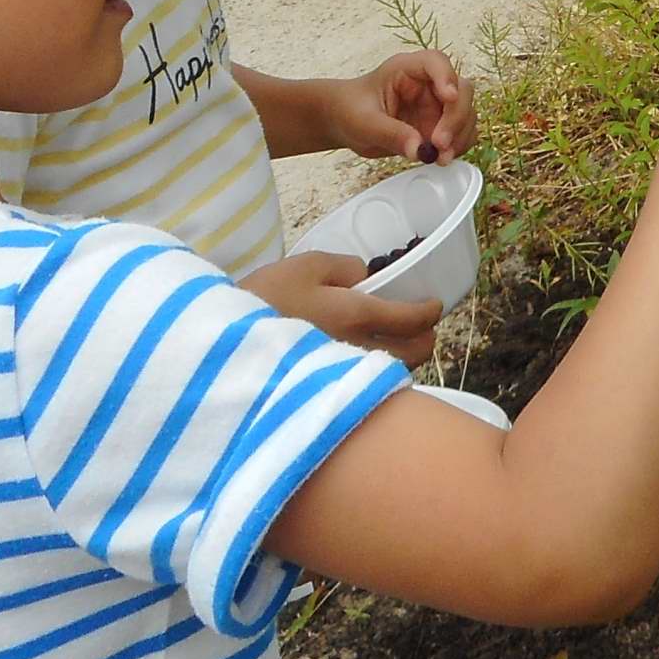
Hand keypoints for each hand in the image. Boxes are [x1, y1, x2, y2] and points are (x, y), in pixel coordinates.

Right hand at [244, 251, 442, 366]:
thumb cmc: (264, 299)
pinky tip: (361, 358)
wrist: (225, 348)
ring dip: (402, 357)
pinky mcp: (330, 392)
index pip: (412, 320)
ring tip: (390, 340)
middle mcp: (358, 352)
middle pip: (415, 356)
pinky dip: (377, 371)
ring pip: (395, 374)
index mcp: (356, 315)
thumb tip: (367, 277)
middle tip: (417, 324)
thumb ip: (345, 268)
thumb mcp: (304, 266)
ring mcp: (345, 377)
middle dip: (424, 338)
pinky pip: (368, 383)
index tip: (432, 304)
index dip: (429, 310)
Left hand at [325, 50, 476, 163]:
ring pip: (466, 114)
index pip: (436, 62)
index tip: (449, 97)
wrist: (343, 123)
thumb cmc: (350, 110)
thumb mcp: (364, 122)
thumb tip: (420, 150)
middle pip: (461, 91)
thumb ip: (391, 133)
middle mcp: (428, 84)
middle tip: (439, 144)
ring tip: (440, 158)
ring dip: (460, 136)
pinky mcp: (439, 126)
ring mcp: (436, 106)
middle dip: (456, 118)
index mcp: (407, 69)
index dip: (447, 77)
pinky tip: (441, 158)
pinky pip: (461, 134)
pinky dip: (457, 147)